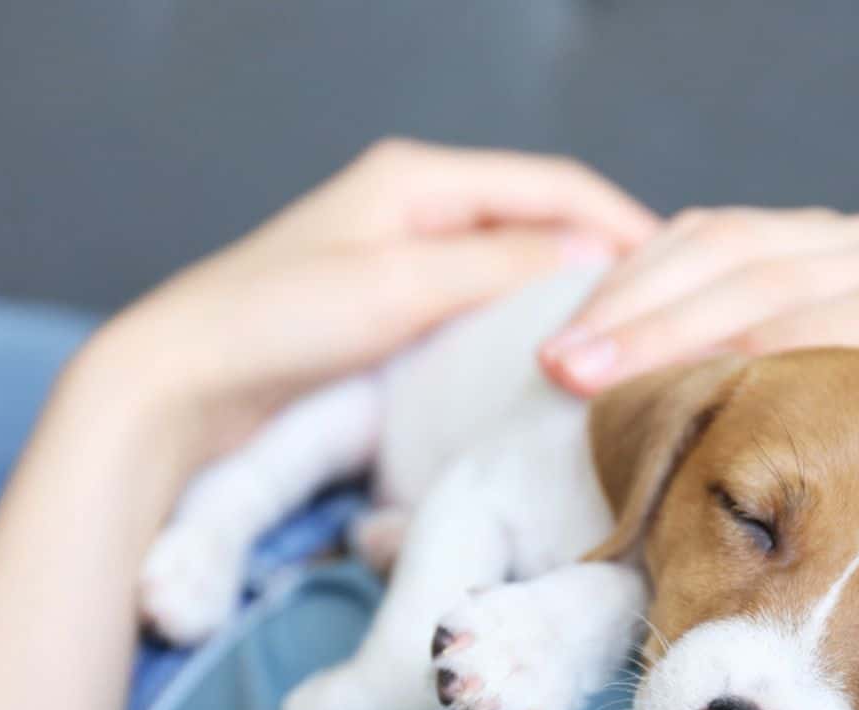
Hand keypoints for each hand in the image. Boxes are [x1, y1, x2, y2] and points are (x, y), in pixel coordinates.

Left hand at [76, 138, 657, 468]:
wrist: (181, 383)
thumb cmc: (275, 322)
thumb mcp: (399, 287)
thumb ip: (499, 267)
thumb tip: (595, 262)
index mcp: (419, 177)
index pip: (552, 185)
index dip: (621, 223)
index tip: (677, 273)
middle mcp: (417, 205)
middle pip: (538, 219)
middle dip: (603, 257)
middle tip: (662, 311)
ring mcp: (404, 256)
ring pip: (514, 263)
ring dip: (566, 293)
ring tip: (620, 336)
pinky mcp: (392, 307)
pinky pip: (482, 302)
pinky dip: (524, 321)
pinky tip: (551, 356)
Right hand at [539, 207, 858, 470]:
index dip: (762, 355)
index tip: (678, 402)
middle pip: (777, 274)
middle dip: (664, 328)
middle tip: (574, 375)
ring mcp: (856, 236)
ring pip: (732, 243)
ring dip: (632, 301)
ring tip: (558, 356)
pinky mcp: (800, 231)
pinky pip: (709, 235)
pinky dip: (640, 277)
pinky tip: (585, 320)